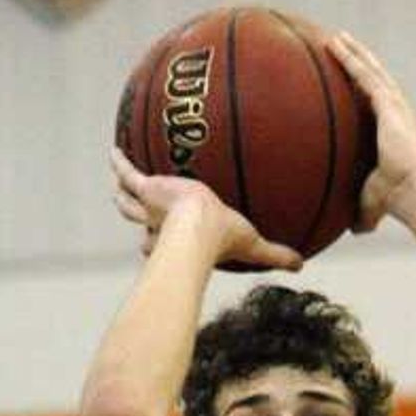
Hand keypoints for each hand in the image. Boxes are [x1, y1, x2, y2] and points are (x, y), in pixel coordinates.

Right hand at [109, 147, 301, 270]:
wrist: (200, 226)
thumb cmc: (223, 240)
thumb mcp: (254, 245)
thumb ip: (274, 254)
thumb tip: (302, 265)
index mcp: (178, 242)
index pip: (162, 245)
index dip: (159, 246)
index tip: (157, 243)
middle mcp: (159, 227)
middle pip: (141, 223)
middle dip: (137, 218)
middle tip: (134, 208)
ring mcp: (151, 208)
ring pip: (129, 202)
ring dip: (123, 193)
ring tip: (119, 181)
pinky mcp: (147, 188)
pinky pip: (128, 172)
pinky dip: (120, 162)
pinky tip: (114, 150)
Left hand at [328, 35, 415, 232]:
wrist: (412, 191)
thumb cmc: (394, 201)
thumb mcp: (370, 203)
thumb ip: (361, 211)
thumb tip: (351, 231)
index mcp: (391, 131)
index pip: (373, 105)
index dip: (361, 90)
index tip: (347, 80)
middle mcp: (394, 113)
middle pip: (372, 79)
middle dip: (357, 62)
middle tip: (340, 47)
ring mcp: (393, 105)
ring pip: (368, 70)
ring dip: (352, 53)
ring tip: (335, 38)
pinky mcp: (388, 103)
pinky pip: (363, 75)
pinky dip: (349, 59)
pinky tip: (334, 45)